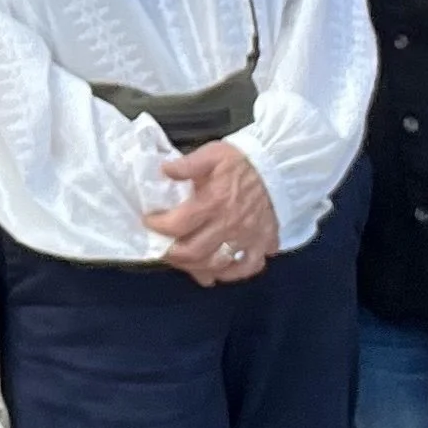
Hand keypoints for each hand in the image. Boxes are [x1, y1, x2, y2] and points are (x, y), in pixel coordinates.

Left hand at [145, 141, 280, 285]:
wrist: (278, 166)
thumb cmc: (242, 160)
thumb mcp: (212, 154)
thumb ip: (187, 165)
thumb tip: (164, 170)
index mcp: (213, 202)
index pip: (178, 225)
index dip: (158, 226)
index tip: (149, 221)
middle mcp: (228, 225)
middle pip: (193, 252)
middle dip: (171, 254)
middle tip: (161, 247)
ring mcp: (247, 238)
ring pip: (217, 264)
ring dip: (196, 267)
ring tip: (184, 260)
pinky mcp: (262, 243)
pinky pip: (246, 267)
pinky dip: (231, 273)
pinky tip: (218, 270)